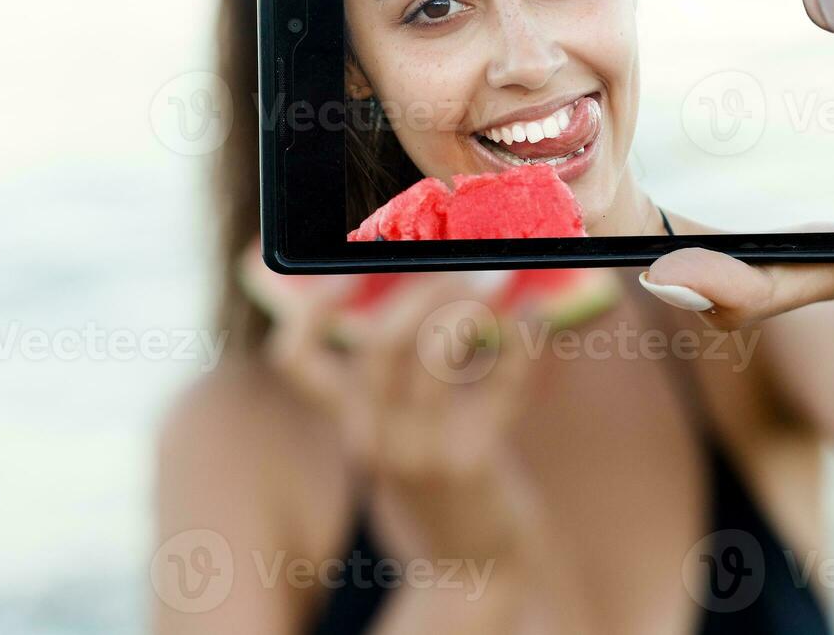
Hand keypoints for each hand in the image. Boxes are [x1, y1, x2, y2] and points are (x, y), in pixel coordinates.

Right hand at [239, 250, 540, 562]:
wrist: (471, 566)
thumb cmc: (437, 477)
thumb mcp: (398, 430)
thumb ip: (399, 374)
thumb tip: (426, 282)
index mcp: (350, 420)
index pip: (297, 360)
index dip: (309, 311)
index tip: (345, 269)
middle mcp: (373, 436)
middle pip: (379, 345)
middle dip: (419, 293)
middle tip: (455, 269)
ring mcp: (421, 453)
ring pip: (433, 358)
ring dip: (467, 309)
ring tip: (494, 285)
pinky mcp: (472, 464)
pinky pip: (499, 389)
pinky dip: (522, 345)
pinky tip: (536, 314)